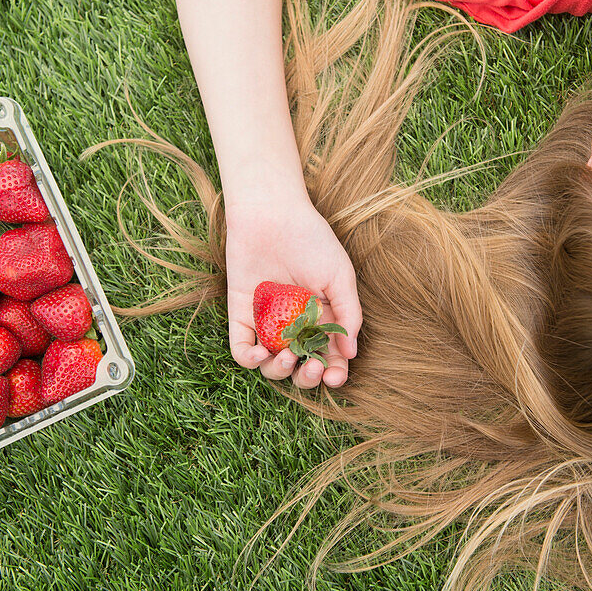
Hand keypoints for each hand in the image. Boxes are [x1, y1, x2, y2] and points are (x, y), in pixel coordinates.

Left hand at [225, 193, 360, 387]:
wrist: (272, 213)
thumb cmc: (310, 239)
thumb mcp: (340, 276)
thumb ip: (349, 314)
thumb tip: (351, 353)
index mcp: (322, 319)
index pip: (329, 356)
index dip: (334, 373)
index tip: (335, 376)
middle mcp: (294, 326)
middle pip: (300, 368)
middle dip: (308, 377)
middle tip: (313, 367)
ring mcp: (267, 322)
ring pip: (270, 365)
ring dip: (280, 372)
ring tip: (288, 358)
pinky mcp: (241, 314)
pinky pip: (240, 348)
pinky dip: (248, 359)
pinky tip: (260, 355)